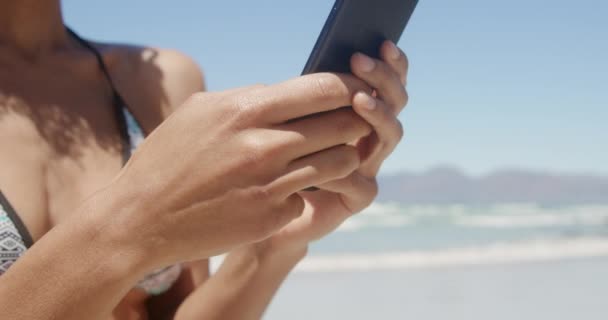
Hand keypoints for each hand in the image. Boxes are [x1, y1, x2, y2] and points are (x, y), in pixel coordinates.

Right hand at [104, 73, 375, 268]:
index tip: (359, 94)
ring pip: (342, 162)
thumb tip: (283, 92)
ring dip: (341, 158)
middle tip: (350, 126)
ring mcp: (272, 184)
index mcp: (247, 109)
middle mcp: (265, 144)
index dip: (351, 89)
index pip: (326, 89)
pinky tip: (282, 190)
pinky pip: (310, 194)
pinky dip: (303, 190)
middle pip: (345, 124)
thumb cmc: (168, 159)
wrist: (140, 218)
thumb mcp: (202, 111)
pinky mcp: (273, 216)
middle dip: (354, 123)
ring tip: (324, 158)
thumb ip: (248, 97)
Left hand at [268, 41, 408, 250]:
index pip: (383, 82)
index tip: (382, 42)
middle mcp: (368, 137)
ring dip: (377, 115)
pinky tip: (326, 160)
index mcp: (354, 113)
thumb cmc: (269, 156)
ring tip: (359, 100)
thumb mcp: (284, 118)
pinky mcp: (358, 197)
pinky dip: (345, 168)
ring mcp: (367, 167)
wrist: (261, 207)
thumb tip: (317, 65)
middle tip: (362, 62)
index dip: (390, 64)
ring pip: (389, 137)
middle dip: (383, 80)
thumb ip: (303, 98)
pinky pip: (362, 181)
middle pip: (395, 103)